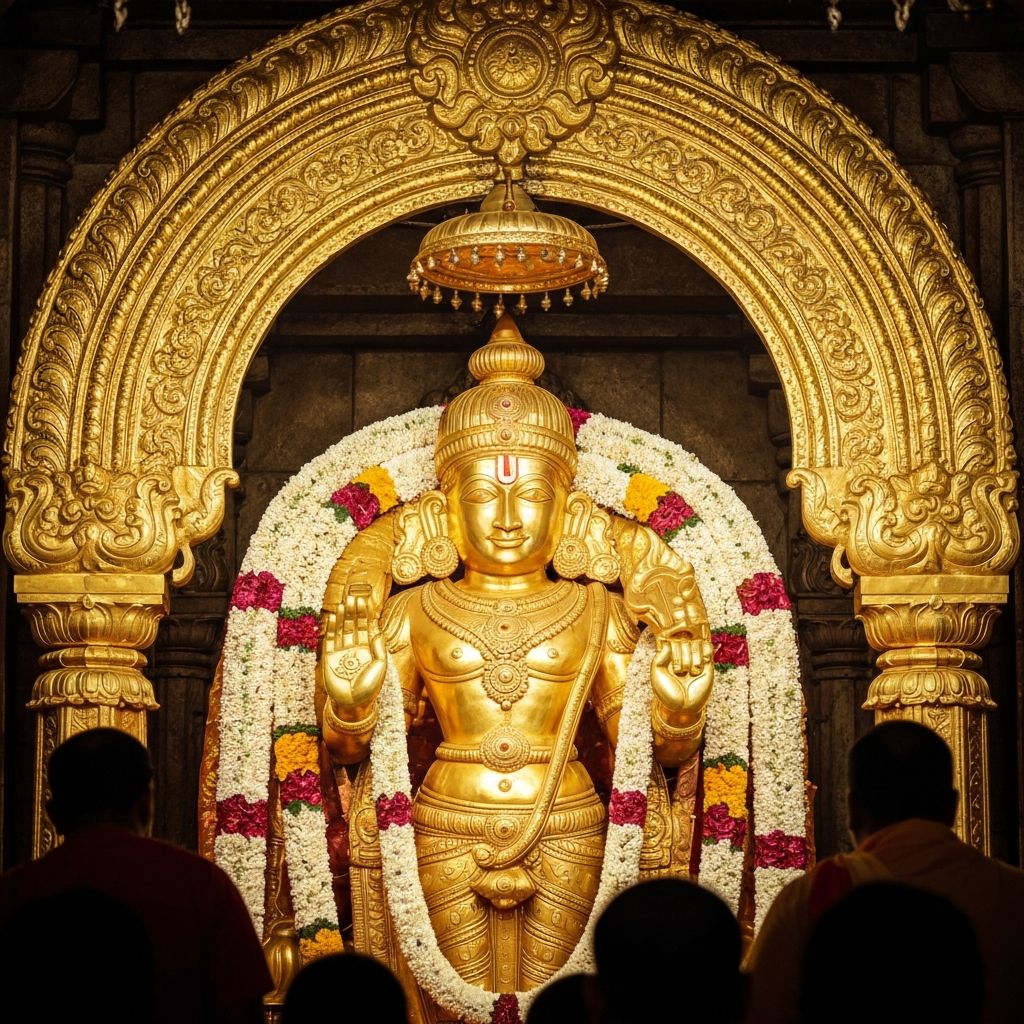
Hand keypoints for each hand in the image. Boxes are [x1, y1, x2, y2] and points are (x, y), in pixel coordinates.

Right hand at [322, 582, 386, 708]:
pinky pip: (329, 641)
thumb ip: (379, 648)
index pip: (366, 627)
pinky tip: (331, 618)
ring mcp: (342, 652)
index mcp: (368, 649)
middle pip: (353, 625)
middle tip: (353, 598)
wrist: (352, 705)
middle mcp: (354, 648)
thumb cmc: (369, 688)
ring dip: (342, 618)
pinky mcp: (330, 658)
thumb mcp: (380, 667)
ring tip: (343, 604)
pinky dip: (330, 629)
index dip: (365, 614)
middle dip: (354, 612)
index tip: (365, 601)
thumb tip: (378, 630)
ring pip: (342, 630)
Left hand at [650, 634, 714, 712]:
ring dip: (693, 659)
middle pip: (684, 641)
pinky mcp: (707, 663)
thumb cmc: (667, 692)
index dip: (672, 649)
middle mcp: (681, 653)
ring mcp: (694, 657)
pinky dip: (704, 654)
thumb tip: (667, 643)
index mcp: (667, 654)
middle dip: (682, 657)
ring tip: (690, 673)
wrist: (683, 708)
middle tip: (680, 673)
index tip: (671, 663)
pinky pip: (708, 648)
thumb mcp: (657, 674)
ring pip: (696, 644)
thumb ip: (659, 658)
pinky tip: (700, 666)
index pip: (671, 638)